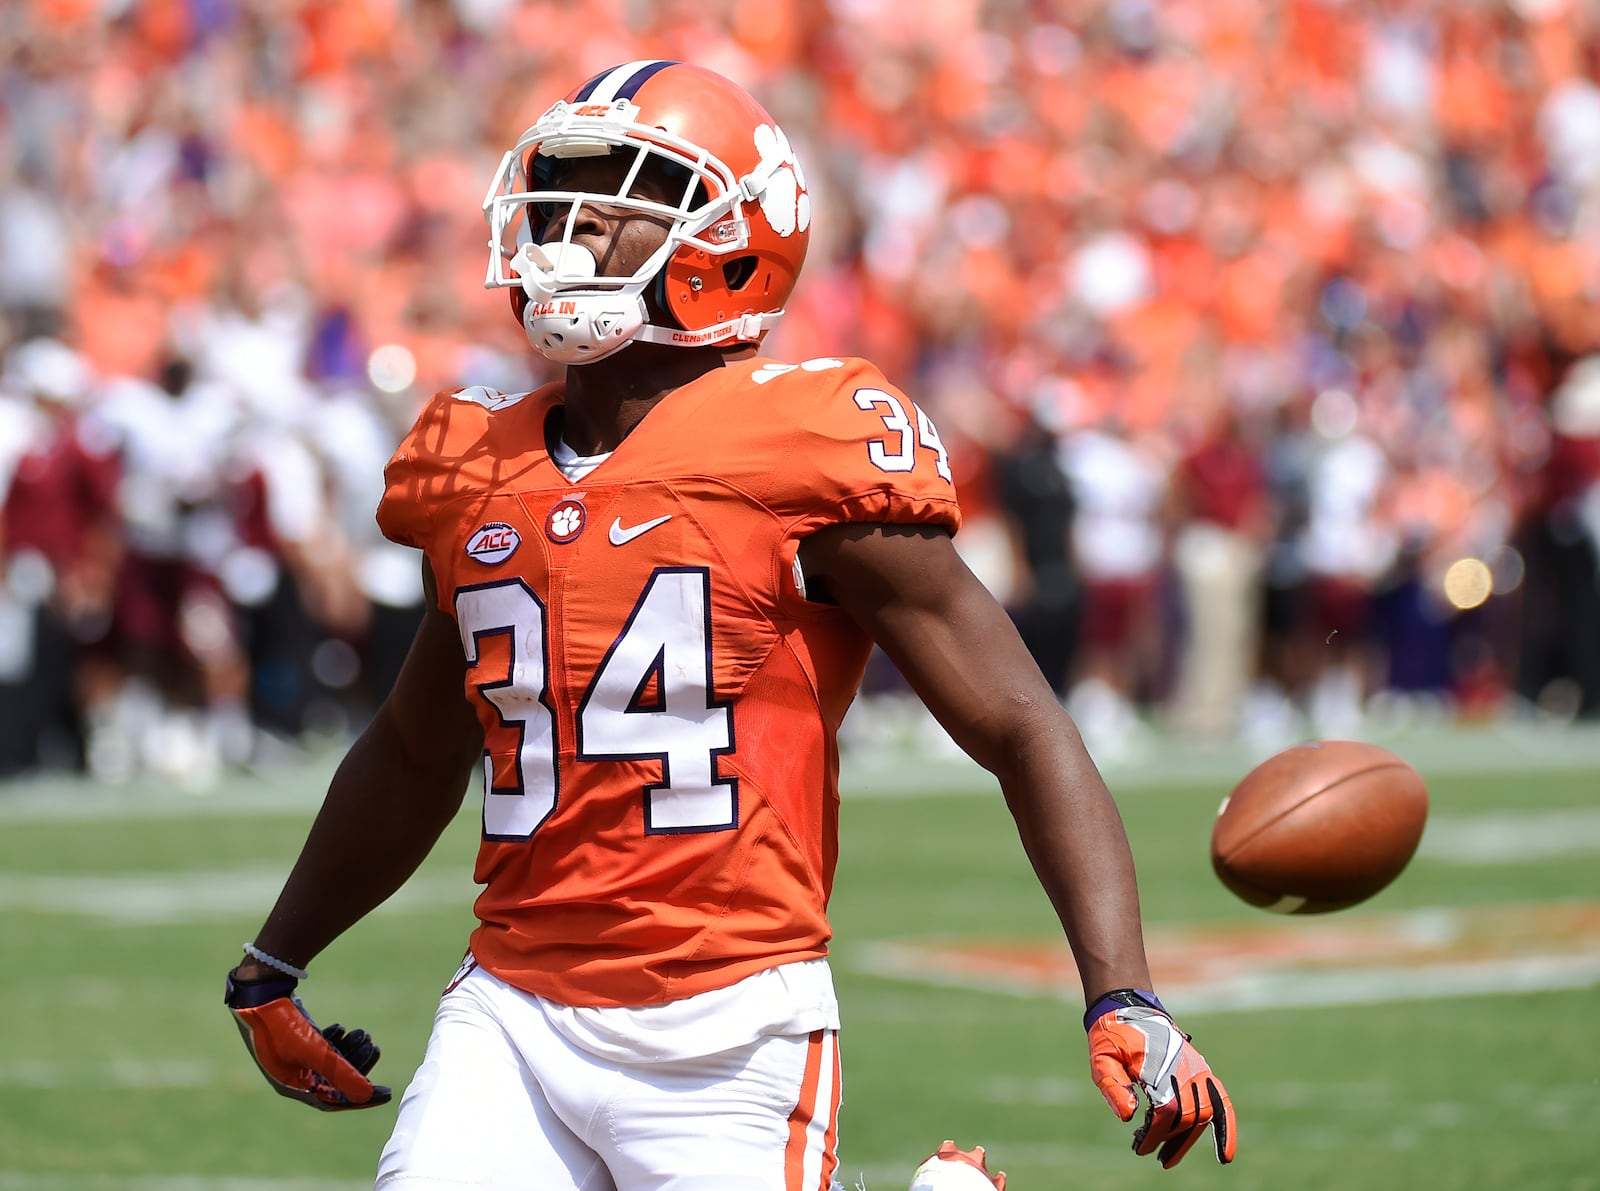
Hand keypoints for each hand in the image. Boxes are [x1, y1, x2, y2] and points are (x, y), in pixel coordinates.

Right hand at [224, 968, 391, 1111]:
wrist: (260, 994)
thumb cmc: (283, 1026)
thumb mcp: (315, 1050)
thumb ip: (341, 1073)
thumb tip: (367, 1095)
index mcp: (292, 1086)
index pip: (332, 1101)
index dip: (360, 1098)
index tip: (386, 1093)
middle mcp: (292, 1075)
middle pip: (334, 1080)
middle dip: (357, 1066)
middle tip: (375, 1048)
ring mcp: (294, 1057)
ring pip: (330, 1061)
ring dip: (350, 1049)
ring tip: (364, 1033)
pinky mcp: (297, 1040)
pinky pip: (322, 1048)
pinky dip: (335, 1040)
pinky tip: (341, 1029)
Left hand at [1085, 989, 1235, 1168]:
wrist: (1130, 1008)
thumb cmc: (1113, 1036)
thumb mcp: (1101, 1059)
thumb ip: (1112, 1087)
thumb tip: (1130, 1118)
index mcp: (1159, 1066)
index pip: (1165, 1112)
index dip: (1155, 1135)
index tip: (1140, 1148)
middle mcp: (1184, 1068)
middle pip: (1186, 1117)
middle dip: (1168, 1140)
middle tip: (1149, 1153)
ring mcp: (1197, 1069)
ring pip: (1204, 1115)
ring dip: (1188, 1140)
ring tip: (1168, 1159)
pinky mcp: (1203, 1070)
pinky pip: (1222, 1102)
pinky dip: (1227, 1129)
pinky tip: (1225, 1155)